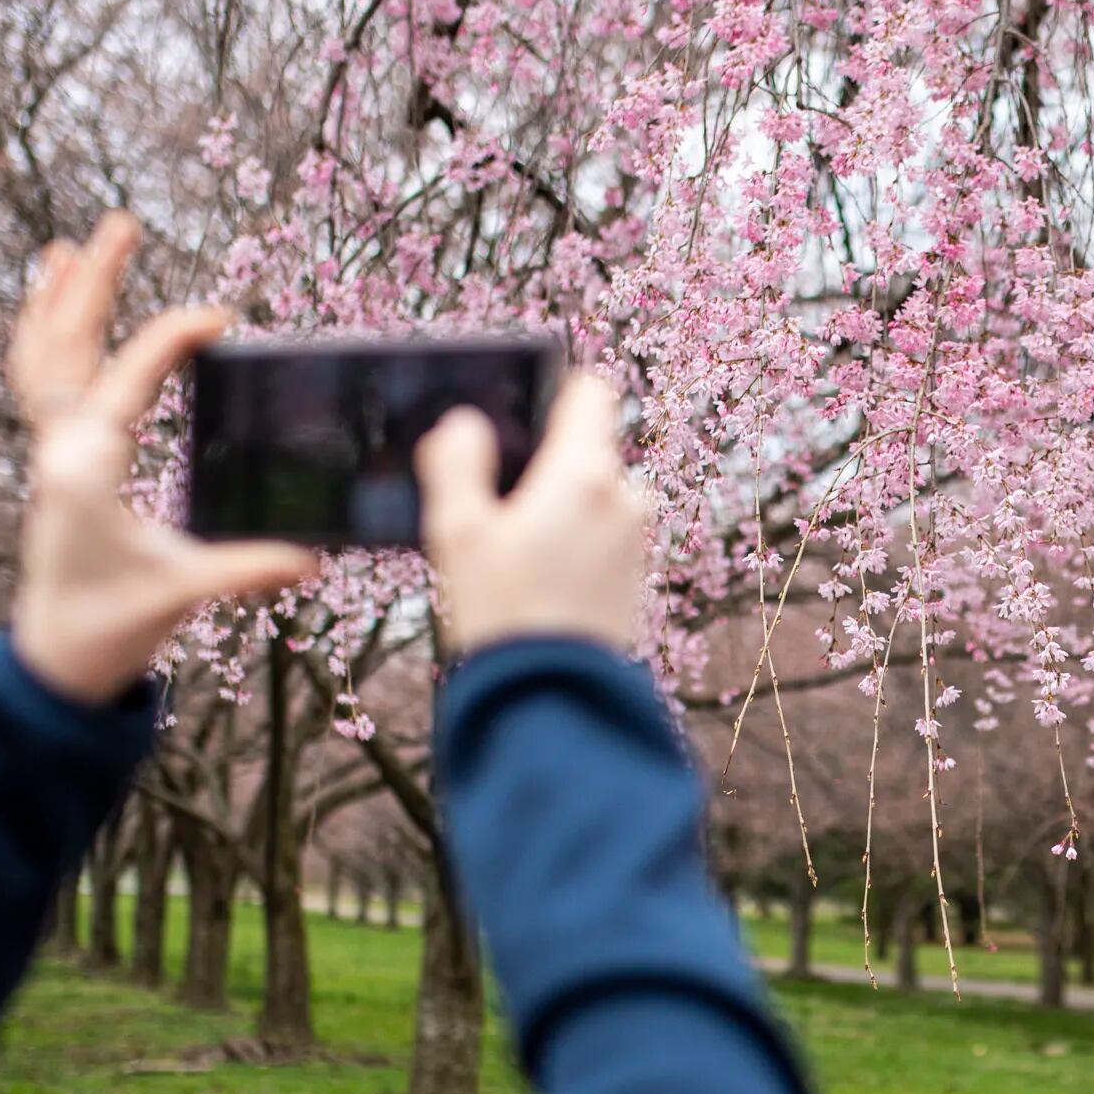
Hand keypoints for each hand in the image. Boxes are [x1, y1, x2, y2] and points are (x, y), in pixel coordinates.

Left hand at [5, 213, 316, 703]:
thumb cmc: (109, 628)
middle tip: (119, 225)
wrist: (52, 663)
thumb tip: (311, 559)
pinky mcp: (52, 466)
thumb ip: (243, 570)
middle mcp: (58, 452)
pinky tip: (60, 315)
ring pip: (40, 359)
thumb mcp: (180, 595)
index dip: (168, 340)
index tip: (215, 316)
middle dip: (92, 284)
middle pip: (63, 346)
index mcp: (85, 472)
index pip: (126, 382)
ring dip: (54, 302)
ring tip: (68, 249)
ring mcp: (49, 456)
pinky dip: (44, 340)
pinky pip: (37, 385)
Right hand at [417, 370, 645, 658]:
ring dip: (557, 510)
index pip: (591, 391)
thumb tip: (465, 423)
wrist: (554, 702)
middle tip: (497, 508)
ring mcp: (635, 540)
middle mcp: (624, 498)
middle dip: (544, 467)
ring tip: (512, 554)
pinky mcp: (635, 578)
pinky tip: (536, 581)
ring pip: (592, 497)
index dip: (553, 393)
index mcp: (584, 472)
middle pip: (586, 450)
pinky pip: (601, 536)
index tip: (520, 420)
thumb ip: (458, 464)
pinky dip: (573, 543)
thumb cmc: (504, 613)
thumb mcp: (457, 532)